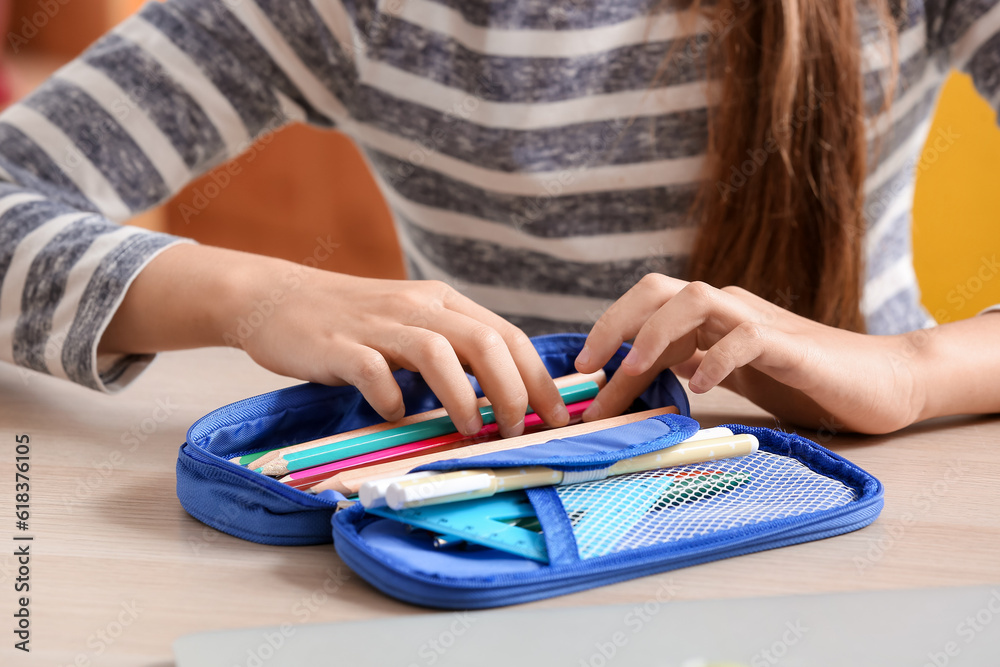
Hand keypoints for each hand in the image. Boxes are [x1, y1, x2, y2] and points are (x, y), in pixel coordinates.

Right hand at [101, 245, 568, 436]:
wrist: (275, 298)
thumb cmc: (352, 321)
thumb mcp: (410, 322)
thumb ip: (453, 348)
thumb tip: (507, 396)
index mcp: (441, 302)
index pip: (507, 336)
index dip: (539, 379)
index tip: (557, 418)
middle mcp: (417, 306)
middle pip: (483, 342)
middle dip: (511, 391)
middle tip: (515, 431)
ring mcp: (377, 325)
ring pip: (437, 352)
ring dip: (463, 397)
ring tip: (470, 430)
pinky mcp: (338, 346)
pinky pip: (374, 372)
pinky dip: (393, 399)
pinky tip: (397, 417)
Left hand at [574, 274, 928, 433]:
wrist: (879, 382)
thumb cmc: (802, 380)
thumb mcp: (731, 375)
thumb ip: (691, 366)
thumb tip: (642, 373)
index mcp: (710, 318)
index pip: (647, 303)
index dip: (608, 328)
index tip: (582, 371)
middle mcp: (728, 309)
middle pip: (659, 290)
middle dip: (616, 325)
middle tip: (591, 370)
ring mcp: (759, 322)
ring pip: (695, 301)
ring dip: (656, 336)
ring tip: (635, 372)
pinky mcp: (791, 345)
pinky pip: (747, 337)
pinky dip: (718, 357)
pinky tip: (702, 386)